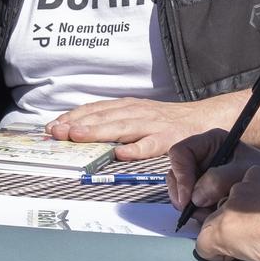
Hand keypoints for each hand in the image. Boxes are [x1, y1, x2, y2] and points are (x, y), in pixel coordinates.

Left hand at [48, 98, 218, 161]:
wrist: (206, 119)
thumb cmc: (168, 122)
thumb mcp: (139, 116)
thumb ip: (115, 122)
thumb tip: (81, 132)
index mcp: (129, 107)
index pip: (96, 109)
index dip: (73, 116)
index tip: (52, 126)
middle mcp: (138, 112)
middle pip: (104, 117)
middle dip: (78, 123)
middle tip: (56, 132)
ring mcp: (154, 125)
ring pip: (122, 127)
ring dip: (98, 130)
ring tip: (78, 135)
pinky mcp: (170, 139)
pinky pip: (152, 145)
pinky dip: (137, 149)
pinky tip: (121, 154)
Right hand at [166, 132, 259, 211]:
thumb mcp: (242, 171)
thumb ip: (217, 180)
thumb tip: (194, 197)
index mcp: (210, 143)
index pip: (180, 153)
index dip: (180, 174)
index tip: (187, 197)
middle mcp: (204, 158)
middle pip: (176, 174)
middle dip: (182, 194)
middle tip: (191, 211)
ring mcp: (204, 177)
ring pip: (182, 192)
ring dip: (191, 206)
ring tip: (209, 214)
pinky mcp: (207, 195)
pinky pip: (192, 204)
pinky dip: (199, 212)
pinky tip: (213, 216)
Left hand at [195, 165, 259, 260]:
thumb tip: (257, 226)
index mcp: (258, 172)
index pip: (233, 191)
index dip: (242, 212)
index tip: (259, 224)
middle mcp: (240, 182)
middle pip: (217, 207)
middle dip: (229, 225)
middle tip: (257, 240)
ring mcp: (230, 204)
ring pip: (209, 225)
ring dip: (225, 239)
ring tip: (255, 248)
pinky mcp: (224, 226)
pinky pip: (203, 245)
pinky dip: (217, 255)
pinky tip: (242, 256)